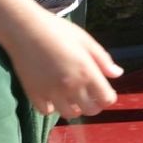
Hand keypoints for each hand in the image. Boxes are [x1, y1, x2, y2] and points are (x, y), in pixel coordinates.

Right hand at [3, 9, 123, 117]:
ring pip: (69, 113)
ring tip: (72, 96)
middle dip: (94, 105)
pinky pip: (47, 111)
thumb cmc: (58, 30)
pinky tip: (53, 96)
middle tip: (90, 95)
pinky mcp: (34, 95)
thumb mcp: (86, 41)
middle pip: (90, 110)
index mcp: (87, 72)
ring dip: (74, 108)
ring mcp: (52, 93)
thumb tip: (118, 74)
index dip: (107, 97)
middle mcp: (71, 87)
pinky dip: (52, 107)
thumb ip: (103, 60)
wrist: (25, 29)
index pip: (106, 99)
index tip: (104, 91)